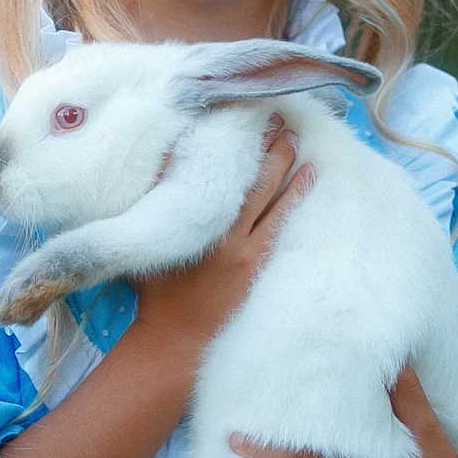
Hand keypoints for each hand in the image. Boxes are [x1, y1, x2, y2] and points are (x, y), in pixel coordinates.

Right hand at [131, 125, 310, 345]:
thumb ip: (152, 204)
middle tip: (281, 119)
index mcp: (202, 230)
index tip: (245, 117)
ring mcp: (249, 254)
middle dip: (269, 150)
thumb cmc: (156, 293)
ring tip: (298, 141)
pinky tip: (308, 181)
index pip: (223, 176)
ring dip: (288, 170)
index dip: (237, 145)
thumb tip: (160, 163)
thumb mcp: (150, 244)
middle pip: (257, 183)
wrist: (176, 340)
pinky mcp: (259, 267)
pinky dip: (295, 201)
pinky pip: (283, 227)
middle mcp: (231, 239)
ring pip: (276, 203)